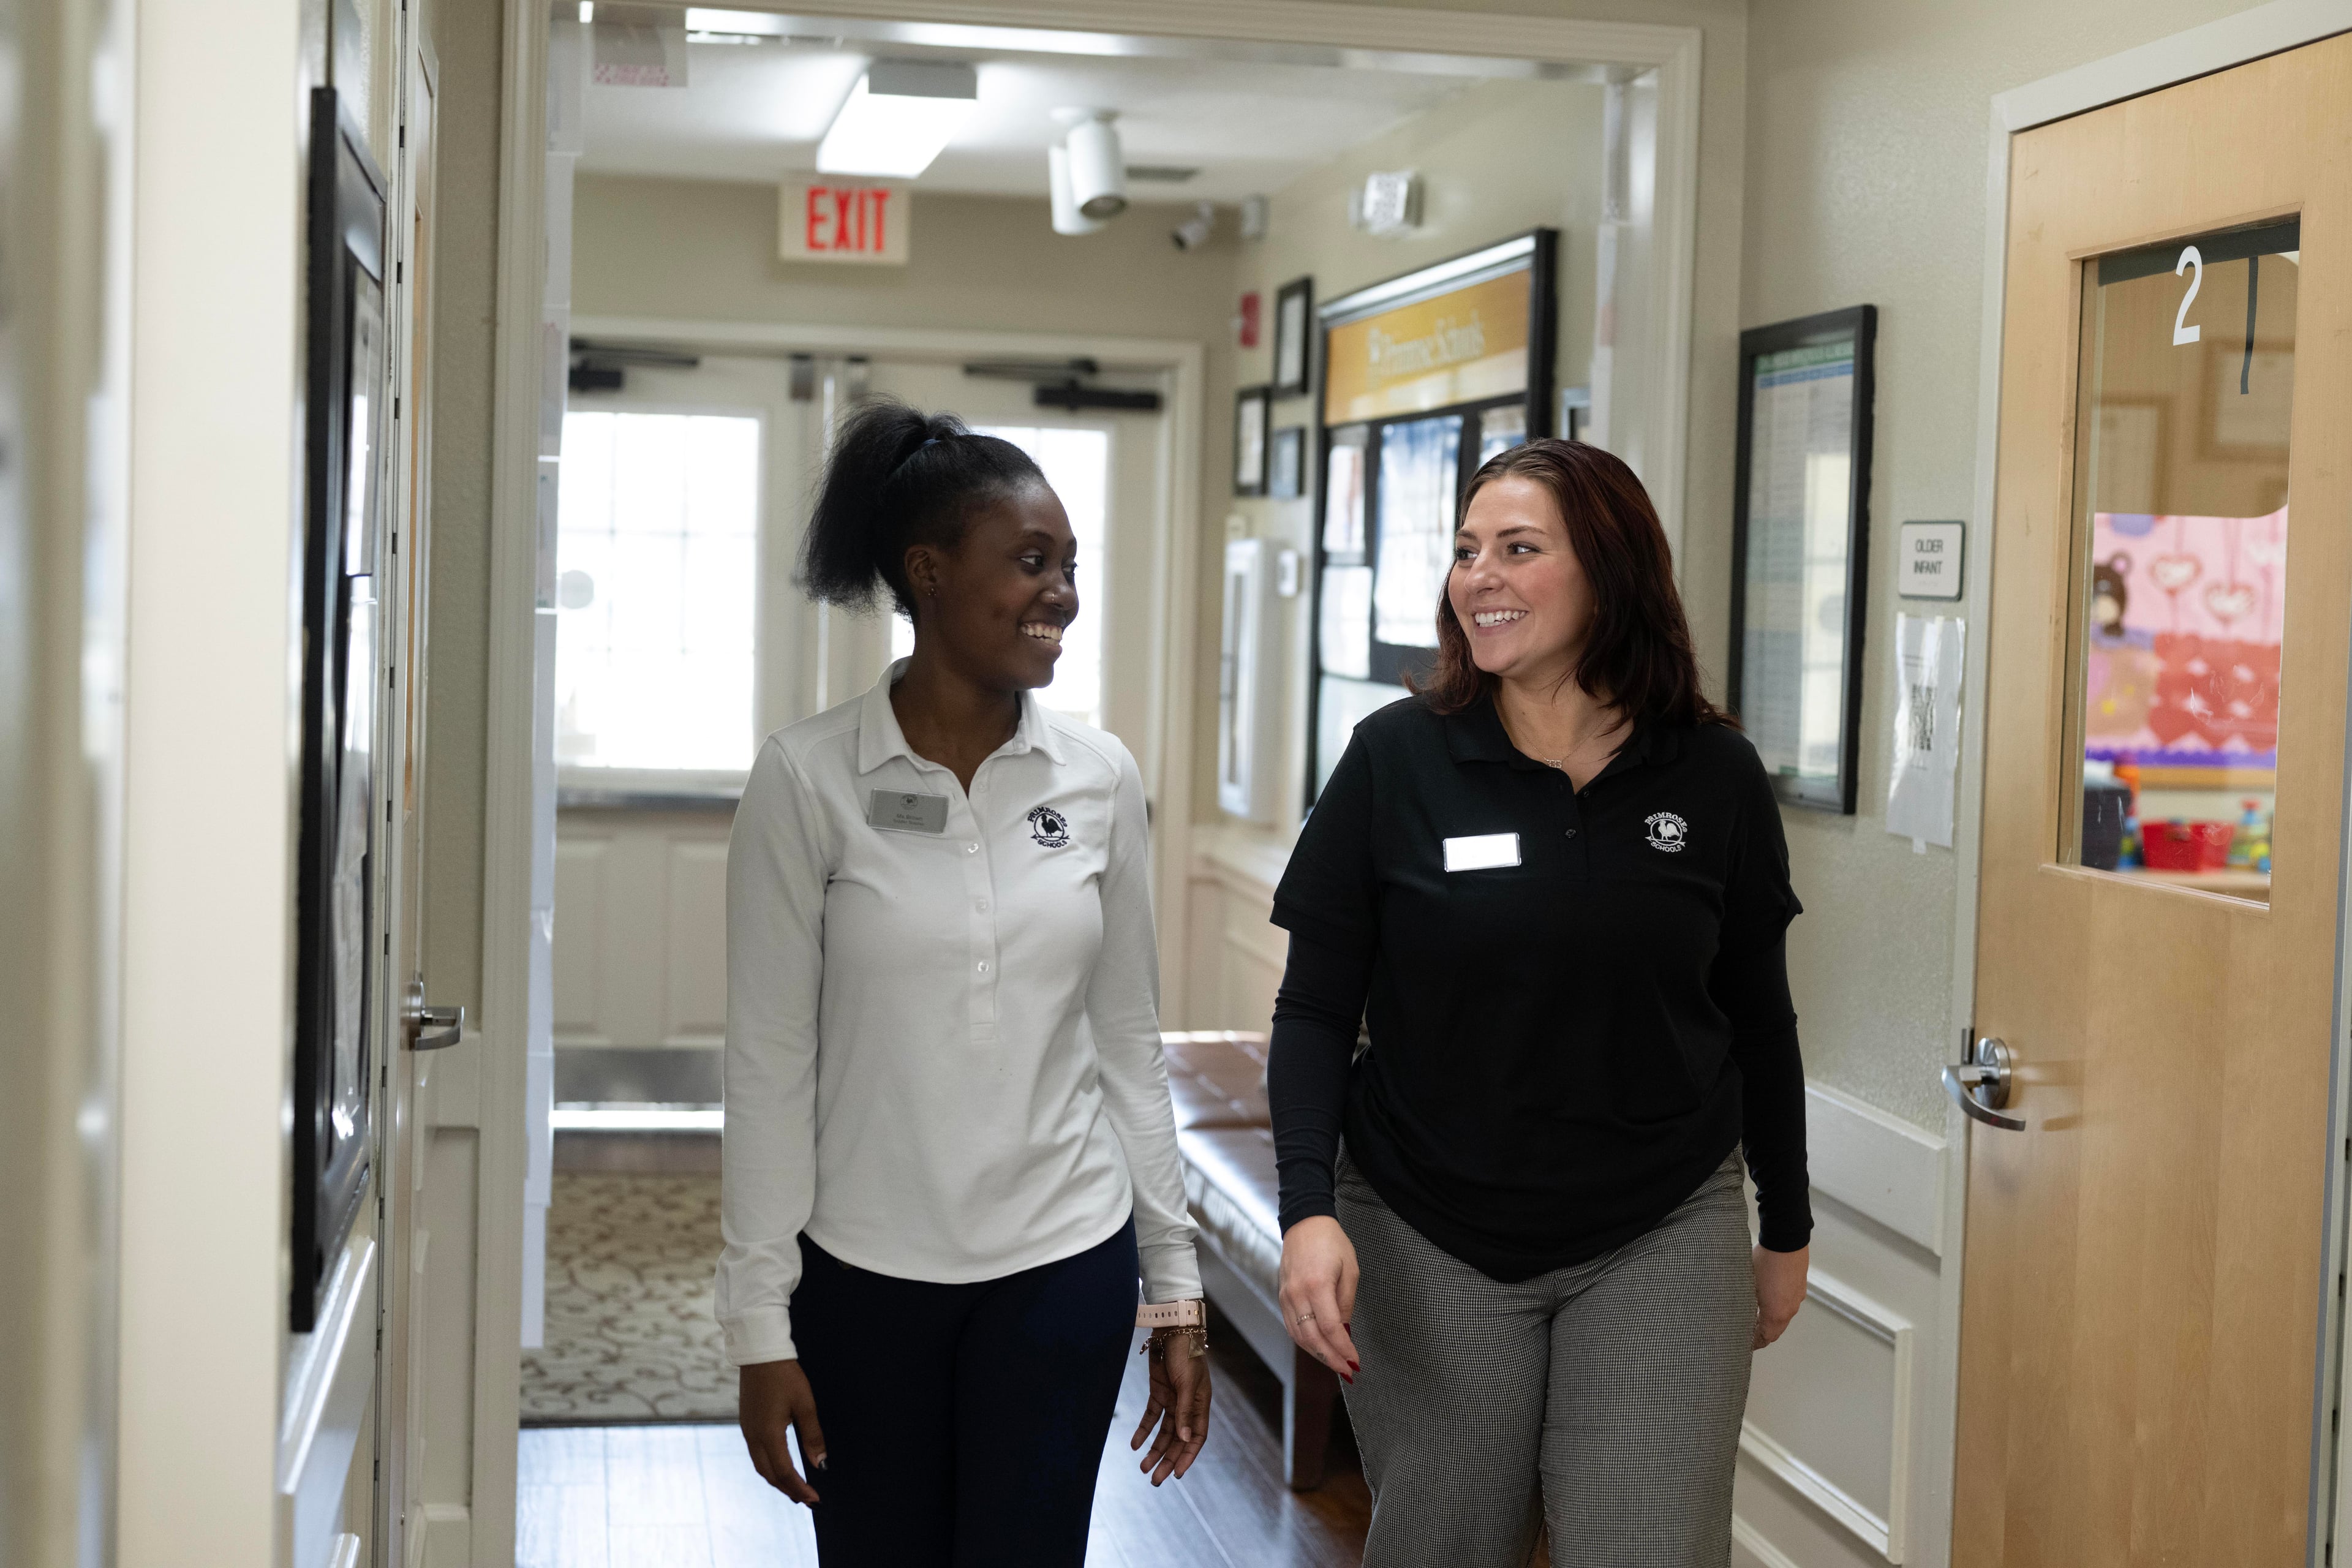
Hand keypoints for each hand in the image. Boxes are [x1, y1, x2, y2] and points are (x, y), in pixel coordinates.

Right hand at [738, 1359, 826, 1504]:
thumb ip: (813, 1436)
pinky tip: (779, 1466)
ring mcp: (747, 1430)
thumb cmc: (785, 1376)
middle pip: (770, 1474)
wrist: (760, 1354)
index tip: (815, 1500)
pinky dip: (769, 1466)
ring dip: (777, 1480)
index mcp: (768, 1435)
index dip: (800, 1488)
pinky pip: (757, 1454)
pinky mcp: (746, 1423)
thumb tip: (821, 1465)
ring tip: (794, 1489)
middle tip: (806, 1500)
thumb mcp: (805, 1404)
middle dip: (788, 1490)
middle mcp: (753, 1437)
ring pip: (761, 1466)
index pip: (784, 1472)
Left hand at [1130, 1333, 1212, 1484]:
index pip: (1196, 1438)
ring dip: (1154, 1449)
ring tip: (1143, 1467)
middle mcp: (1188, 1406)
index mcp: (1201, 1405)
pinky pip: (1151, 1416)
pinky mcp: (1159, 1392)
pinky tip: (1134, 1444)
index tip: (1176, 1474)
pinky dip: (1143, 1430)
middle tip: (1155, 1480)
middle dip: (1167, 1459)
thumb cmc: (1186, 1353)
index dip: (1187, 1457)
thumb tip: (1185, 1438)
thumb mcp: (1187, 1383)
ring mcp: (1173, 1400)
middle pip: (1178, 1439)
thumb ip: (1186, 1411)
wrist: (1172, 1329)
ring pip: (1164, 1432)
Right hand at [1277, 1216, 1360, 1379]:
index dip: (1343, 1349)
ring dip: (1318, 1354)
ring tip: (1335, 1364)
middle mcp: (1297, 1294)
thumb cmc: (1331, 1242)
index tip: (1356, 1362)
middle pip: (1312, 1338)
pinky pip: (1291, 1326)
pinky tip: (1319, 1348)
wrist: (1304, 1222)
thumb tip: (1345, 1331)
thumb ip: (1346, 1303)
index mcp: (1317, 1285)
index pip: (1331, 1329)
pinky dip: (1305, 1341)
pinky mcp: (1282, 1296)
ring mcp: (1286, 1296)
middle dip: (1331, 1359)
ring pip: (1299, 1336)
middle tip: (1347, 1371)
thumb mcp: (1350, 1270)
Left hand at [1753, 1244, 1807, 1347]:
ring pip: (1783, 1317)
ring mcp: (1797, 1298)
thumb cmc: (1765, 1261)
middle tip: (1749, 1333)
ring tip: (1756, 1316)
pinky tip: (1768, 1299)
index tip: (1746, 1344)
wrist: (1786, 1240)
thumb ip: (1744, 1304)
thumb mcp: (1748, 1284)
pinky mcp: (1800, 1287)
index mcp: (1776, 1314)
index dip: (1755, 1343)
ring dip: (1771, 1321)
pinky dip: (1779, 1308)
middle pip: (1776, 1331)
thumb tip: (1736, 1313)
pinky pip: (1789, 1304)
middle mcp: (1790, 1309)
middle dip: (1763, 1334)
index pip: (1765, 1337)